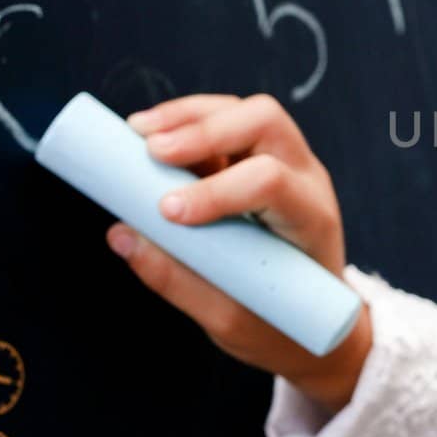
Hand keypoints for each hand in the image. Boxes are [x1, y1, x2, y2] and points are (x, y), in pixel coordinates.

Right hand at [105, 93, 370, 411]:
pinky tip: (147, 136)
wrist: (316, 323)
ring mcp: (285, 162)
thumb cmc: (281, 325)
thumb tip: (120, 236)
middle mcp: (306, 178)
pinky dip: (187, 121)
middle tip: (150, 151)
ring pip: (244, 111)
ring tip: (137, 132)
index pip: (271, 182)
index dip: (217, 190)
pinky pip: (226, 122)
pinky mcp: (259, 159)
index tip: (167, 212)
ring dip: (190, 116)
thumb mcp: (232, 321)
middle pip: (266, 122)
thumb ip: (178, 280)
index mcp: (312, 219)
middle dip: (205, 129)